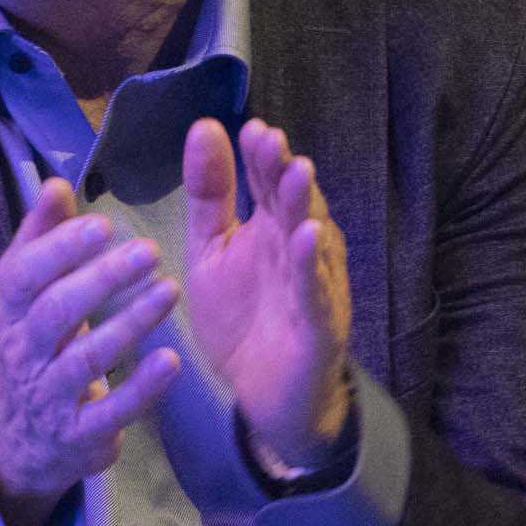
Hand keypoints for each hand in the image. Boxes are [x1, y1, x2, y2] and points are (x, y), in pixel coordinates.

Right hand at [0, 181, 180, 517]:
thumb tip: (55, 185)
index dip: (59, 249)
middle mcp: (21, 353)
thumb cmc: (32, 347)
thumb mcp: (25, 296)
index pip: (22, 276)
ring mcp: (49, 397)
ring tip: (169, 290)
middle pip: (55, 313)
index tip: (102, 224)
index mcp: (6, 311)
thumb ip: (41, 239)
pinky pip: (111, 412)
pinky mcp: (79, 434)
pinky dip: (141, 388)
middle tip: (149, 251)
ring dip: (129, 323)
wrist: (17, 440)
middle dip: (101, 279)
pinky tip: (171, 360)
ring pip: (85, 359)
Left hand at [180, 117, 352, 475]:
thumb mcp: (211, 251)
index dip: (261, 157)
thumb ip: (209, 195)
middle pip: (294, 204)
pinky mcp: (320, 325)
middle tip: (271, 140)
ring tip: (298, 172)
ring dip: (306, 207)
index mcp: (271, 228)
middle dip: (284, 172)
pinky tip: (307, 237)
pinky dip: (312, 265)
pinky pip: (316, 291)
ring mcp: (314, 286)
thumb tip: (204, 126)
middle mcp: (299, 250)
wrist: (258, 399)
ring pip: (313, 241)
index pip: (268, 183)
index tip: (250, 129)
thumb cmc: (240, 320)